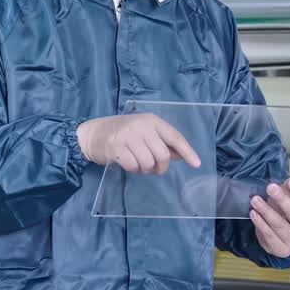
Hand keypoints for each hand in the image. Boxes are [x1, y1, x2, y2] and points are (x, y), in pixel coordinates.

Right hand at [76, 113, 200, 173]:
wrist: (93, 133)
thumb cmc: (123, 133)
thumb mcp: (144, 133)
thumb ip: (162, 142)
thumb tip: (181, 155)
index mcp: (152, 121)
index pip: (175, 137)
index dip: (187, 151)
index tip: (197, 164)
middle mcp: (142, 126)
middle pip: (163, 155)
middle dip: (161, 167)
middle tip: (153, 168)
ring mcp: (129, 135)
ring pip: (149, 163)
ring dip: (145, 169)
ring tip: (137, 162)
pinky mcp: (116, 147)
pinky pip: (134, 167)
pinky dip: (133, 169)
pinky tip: (127, 162)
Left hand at [250, 178, 289, 257]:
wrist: (283, 238)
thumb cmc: (288, 214)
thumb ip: (288, 190)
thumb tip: (283, 183)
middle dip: (282, 199)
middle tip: (270, 188)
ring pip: (280, 225)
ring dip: (266, 211)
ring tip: (255, 200)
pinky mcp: (282, 250)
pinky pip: (270, 236)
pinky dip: (260, 224)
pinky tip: (254, 214)